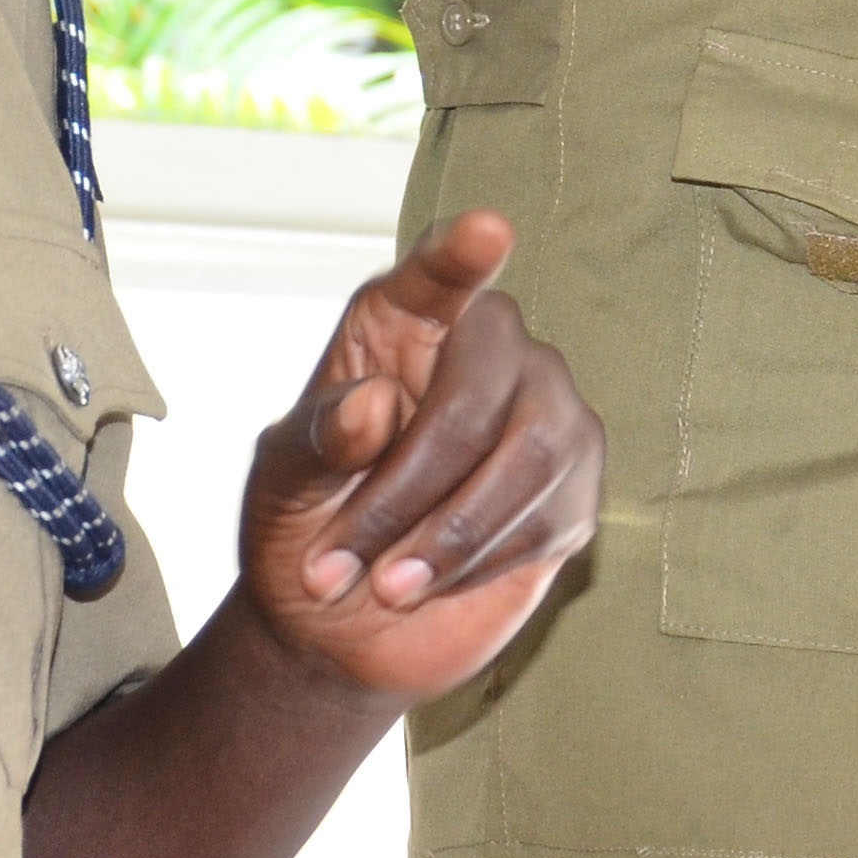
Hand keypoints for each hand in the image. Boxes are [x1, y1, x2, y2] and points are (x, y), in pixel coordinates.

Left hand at [231, 213, 601, 705]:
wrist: (339, 626)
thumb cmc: (306, 526)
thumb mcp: (283, 483)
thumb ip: (320, 439)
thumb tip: (374, 406)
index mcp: (399, 324)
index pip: (435, 277)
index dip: (460, 256)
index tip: (486, 231)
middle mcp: (484, 350)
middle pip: (480, 387)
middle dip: (410, 486)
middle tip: (343, 559)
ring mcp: (543, 413)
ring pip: (530, 453)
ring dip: (449, 534)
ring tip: (386, 584)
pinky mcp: (574, 487)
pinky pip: (550, 514)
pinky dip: (481, 561)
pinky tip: (432, 579)